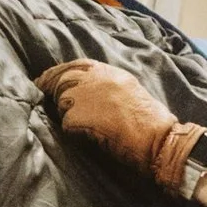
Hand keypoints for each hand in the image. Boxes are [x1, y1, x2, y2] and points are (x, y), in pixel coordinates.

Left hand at [42, 58, 195, 189]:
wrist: (159, 140)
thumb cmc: (150, 122)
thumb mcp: (129, 91)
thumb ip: (106, 86)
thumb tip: (83, 91)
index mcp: (110, 72)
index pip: (75, 66)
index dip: (59, 74)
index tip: (47, 82)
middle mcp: (95, 79)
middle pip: (62, 81)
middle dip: (56, 92)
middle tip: (54, 104)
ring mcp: (85, 96)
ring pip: (62, 103)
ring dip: (68, 115)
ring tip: (87, 126)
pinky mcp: (78, 116)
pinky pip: (66, 125)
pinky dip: (74, 133)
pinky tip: (89, 137)